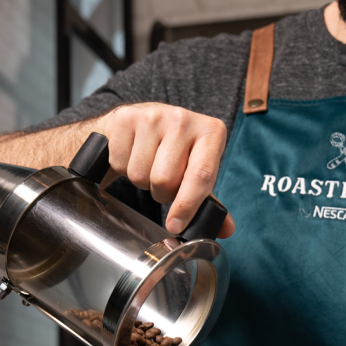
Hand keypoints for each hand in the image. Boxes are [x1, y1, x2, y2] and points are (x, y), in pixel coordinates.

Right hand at [102, 103, 234, 237]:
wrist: (140, 120)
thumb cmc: (174, 150)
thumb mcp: (197, 168)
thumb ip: (209, 200)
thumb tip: (226, 229)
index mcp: (210, 131)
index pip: (201, 175)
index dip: (187, 205)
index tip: (175, 225)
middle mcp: (183, 119)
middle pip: (166, 179)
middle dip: (162, 192)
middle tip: (164, 184)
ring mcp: (152, 116)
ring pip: (140, 174)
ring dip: (142, 182)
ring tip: (149, 167)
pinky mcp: (125, 118)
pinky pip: (119, 163)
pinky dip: (123, 169)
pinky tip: (133, 156)